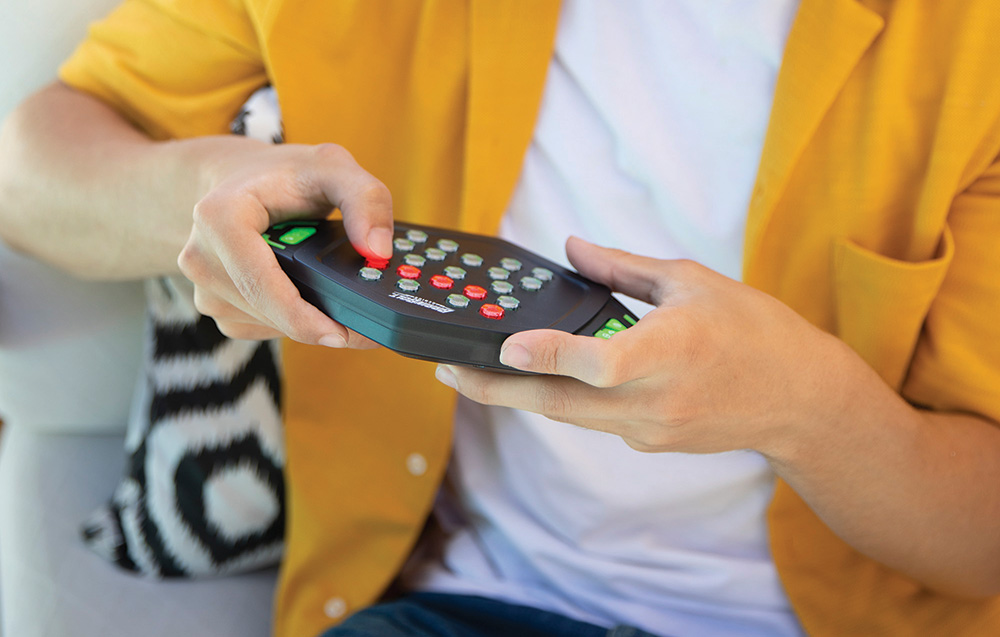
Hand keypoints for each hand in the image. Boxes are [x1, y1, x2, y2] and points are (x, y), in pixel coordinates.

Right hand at [178, 140, 392, 345]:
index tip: (341, 334)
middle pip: (266, 311)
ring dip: (306, 325)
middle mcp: (201, 256)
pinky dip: (290, 323)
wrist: (241, 180)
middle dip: (318, 324)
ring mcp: (203, 286)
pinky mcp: (215, 306)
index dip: (300, 317)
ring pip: (265, 325)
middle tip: (366, 326)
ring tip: (342, 307)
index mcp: (219, 217)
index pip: (260, 282)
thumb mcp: (334, 168)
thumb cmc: (286, 173)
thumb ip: (365, 199)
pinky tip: (311, 302)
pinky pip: (259, 329)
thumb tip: (378, 250)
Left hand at [435, 236, 845, 456]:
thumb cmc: (754, 331)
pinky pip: (595, 420)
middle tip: (446, 372)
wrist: (801, 400)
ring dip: (522, 395)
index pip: (601, 363)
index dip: (552, 357)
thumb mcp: (692, 281)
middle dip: (497, 390)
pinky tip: (548, 378)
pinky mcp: (650, 444)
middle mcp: (656, 400)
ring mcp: (651, 430)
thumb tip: (569, 246)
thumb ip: (623, 268)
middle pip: (562, 403)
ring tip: (473, 374)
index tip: (507, 348)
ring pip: (570, 415)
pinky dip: (567, 398)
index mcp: (672, 351)